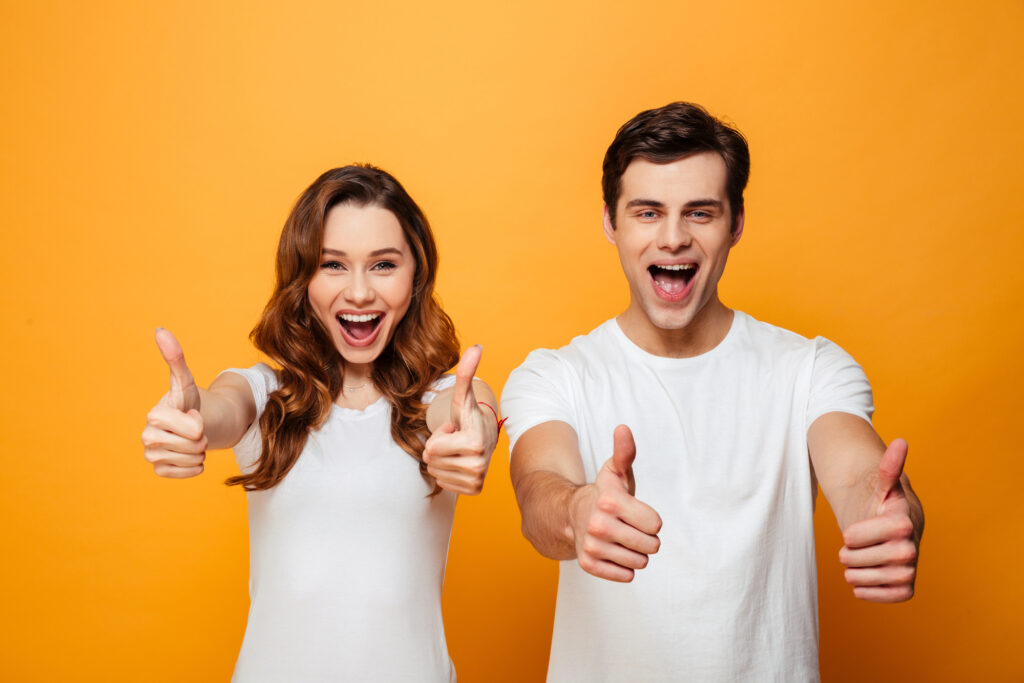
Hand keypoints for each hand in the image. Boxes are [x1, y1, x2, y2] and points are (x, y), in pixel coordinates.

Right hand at [141, 328, 206, 477]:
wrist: (197, 423)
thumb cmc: (191, 401)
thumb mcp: (187, 381)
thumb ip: (175, 358)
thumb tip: (160, 330)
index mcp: (153, 415)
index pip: (188, 428)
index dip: (197, 423)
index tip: (193, 414)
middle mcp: (147, 436)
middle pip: (191, 445)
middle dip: (202, 438)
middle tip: (196, 429)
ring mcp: (152, 455)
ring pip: (190, 459)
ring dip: (200, 451)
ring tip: (192, 439)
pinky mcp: (160, 470)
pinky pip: (185, 474)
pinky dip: (195, 467)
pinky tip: (190, 455)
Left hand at [422, 345, 496, 494]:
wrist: (486, 437)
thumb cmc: (469, 417)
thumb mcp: (462, 397)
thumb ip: (466, 373)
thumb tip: (476, 347)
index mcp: (474, 442)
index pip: (430, 448)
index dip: (438, 435)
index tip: (455, 429)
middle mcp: (479, 465)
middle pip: (430, 461)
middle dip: (438, 448)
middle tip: (455, 440)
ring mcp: (477, 479)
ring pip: (435, 472)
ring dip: (442, 460)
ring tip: (458, 449)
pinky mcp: (474, 490)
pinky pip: (442, 483)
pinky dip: (447, 472)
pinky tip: (460, 462)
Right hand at [569, 425, 661, 581]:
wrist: (573, 515)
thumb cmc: (605, 494)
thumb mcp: (616, 471)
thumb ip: (625, 452)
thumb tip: (623, 429)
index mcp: (610, 501)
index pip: (656, 525)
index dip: (651, 520)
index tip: (637, 513)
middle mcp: (598, 524)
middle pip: (650, 546)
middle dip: (646, 538)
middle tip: (631, 528)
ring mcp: (592, 546)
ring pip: (639, 563)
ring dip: (636, 554)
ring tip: (622, 540)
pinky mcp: (588, 564)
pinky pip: (625, 576)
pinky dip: (624, 568)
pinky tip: (614, 552)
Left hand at [839, 438, 917, 601]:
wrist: (884, 523)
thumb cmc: (877, 501)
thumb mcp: (878, 483)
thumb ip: (888, 467)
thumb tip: (901, 441)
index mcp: (905, 518)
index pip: (890, 531)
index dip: (861, 535)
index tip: (848, 533)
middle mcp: (913, 544)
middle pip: (890, 559)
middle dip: (857, 557)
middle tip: (845, 552)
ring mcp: (912, 566)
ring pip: (892, 579)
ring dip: (860, 575)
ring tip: (850, 565)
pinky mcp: (906, 585)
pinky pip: (896, 596)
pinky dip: (873, 593)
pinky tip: (859, 582)